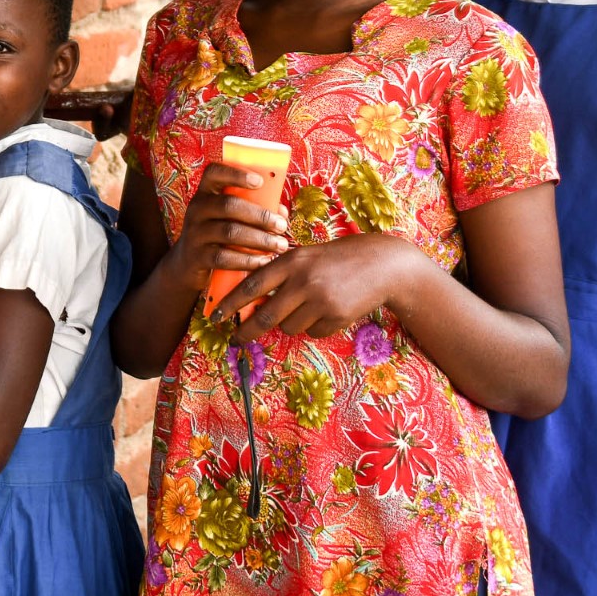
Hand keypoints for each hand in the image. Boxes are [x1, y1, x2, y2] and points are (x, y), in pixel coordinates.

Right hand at [165, 163, 292, 291]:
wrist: (187, 266)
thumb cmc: (218, 235)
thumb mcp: (229, 218)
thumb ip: (255, 210)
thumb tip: (281, 211)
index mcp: (205, 193)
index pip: (213, 173)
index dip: (236, 173)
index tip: (260, 182)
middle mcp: (196, 209)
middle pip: (228, 205)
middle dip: (260, 215)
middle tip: (282, 226)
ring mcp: (194, 233)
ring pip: (230, 232)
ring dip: (260, 239)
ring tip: (280, 245)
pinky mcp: (196, 257)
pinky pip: (224, 257)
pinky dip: (248, 260)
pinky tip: (264, 262)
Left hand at [217, 231, 422, 339]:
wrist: (382, 264)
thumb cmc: (338, 258)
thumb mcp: (306, 256)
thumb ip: (281, 273)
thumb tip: (252, 301)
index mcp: (291, 261)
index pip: (250, 286)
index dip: (229, 305)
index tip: (215, 316)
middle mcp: (303, 281)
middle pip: (264, 316)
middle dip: (246, 331)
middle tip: (236, 339)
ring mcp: (320, 301)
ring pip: (289, 327)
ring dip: (291, 323)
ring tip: (308, 305)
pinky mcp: (336, 317)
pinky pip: (313, 332)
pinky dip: (316, 326)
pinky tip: (330, 309)